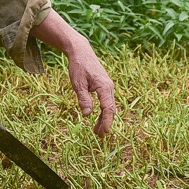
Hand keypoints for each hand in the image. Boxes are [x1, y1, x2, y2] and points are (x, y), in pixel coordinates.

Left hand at [32, 12, 116, 136]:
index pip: (108, 108)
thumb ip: (83, 99)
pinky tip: (97, 119)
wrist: (81, 52)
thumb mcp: (77, 83)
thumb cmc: (78, 66)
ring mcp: (108, 87)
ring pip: (109, 106)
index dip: (106, 121)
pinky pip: (106, 102)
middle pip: (110, 109)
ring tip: (97, 131)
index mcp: (104, 86)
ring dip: (104, 119)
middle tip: (99, 136)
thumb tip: (88, 115)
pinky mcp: (104, 87)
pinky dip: (103, 111)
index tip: (104, 132)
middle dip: (105, 123)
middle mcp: (109, 87)